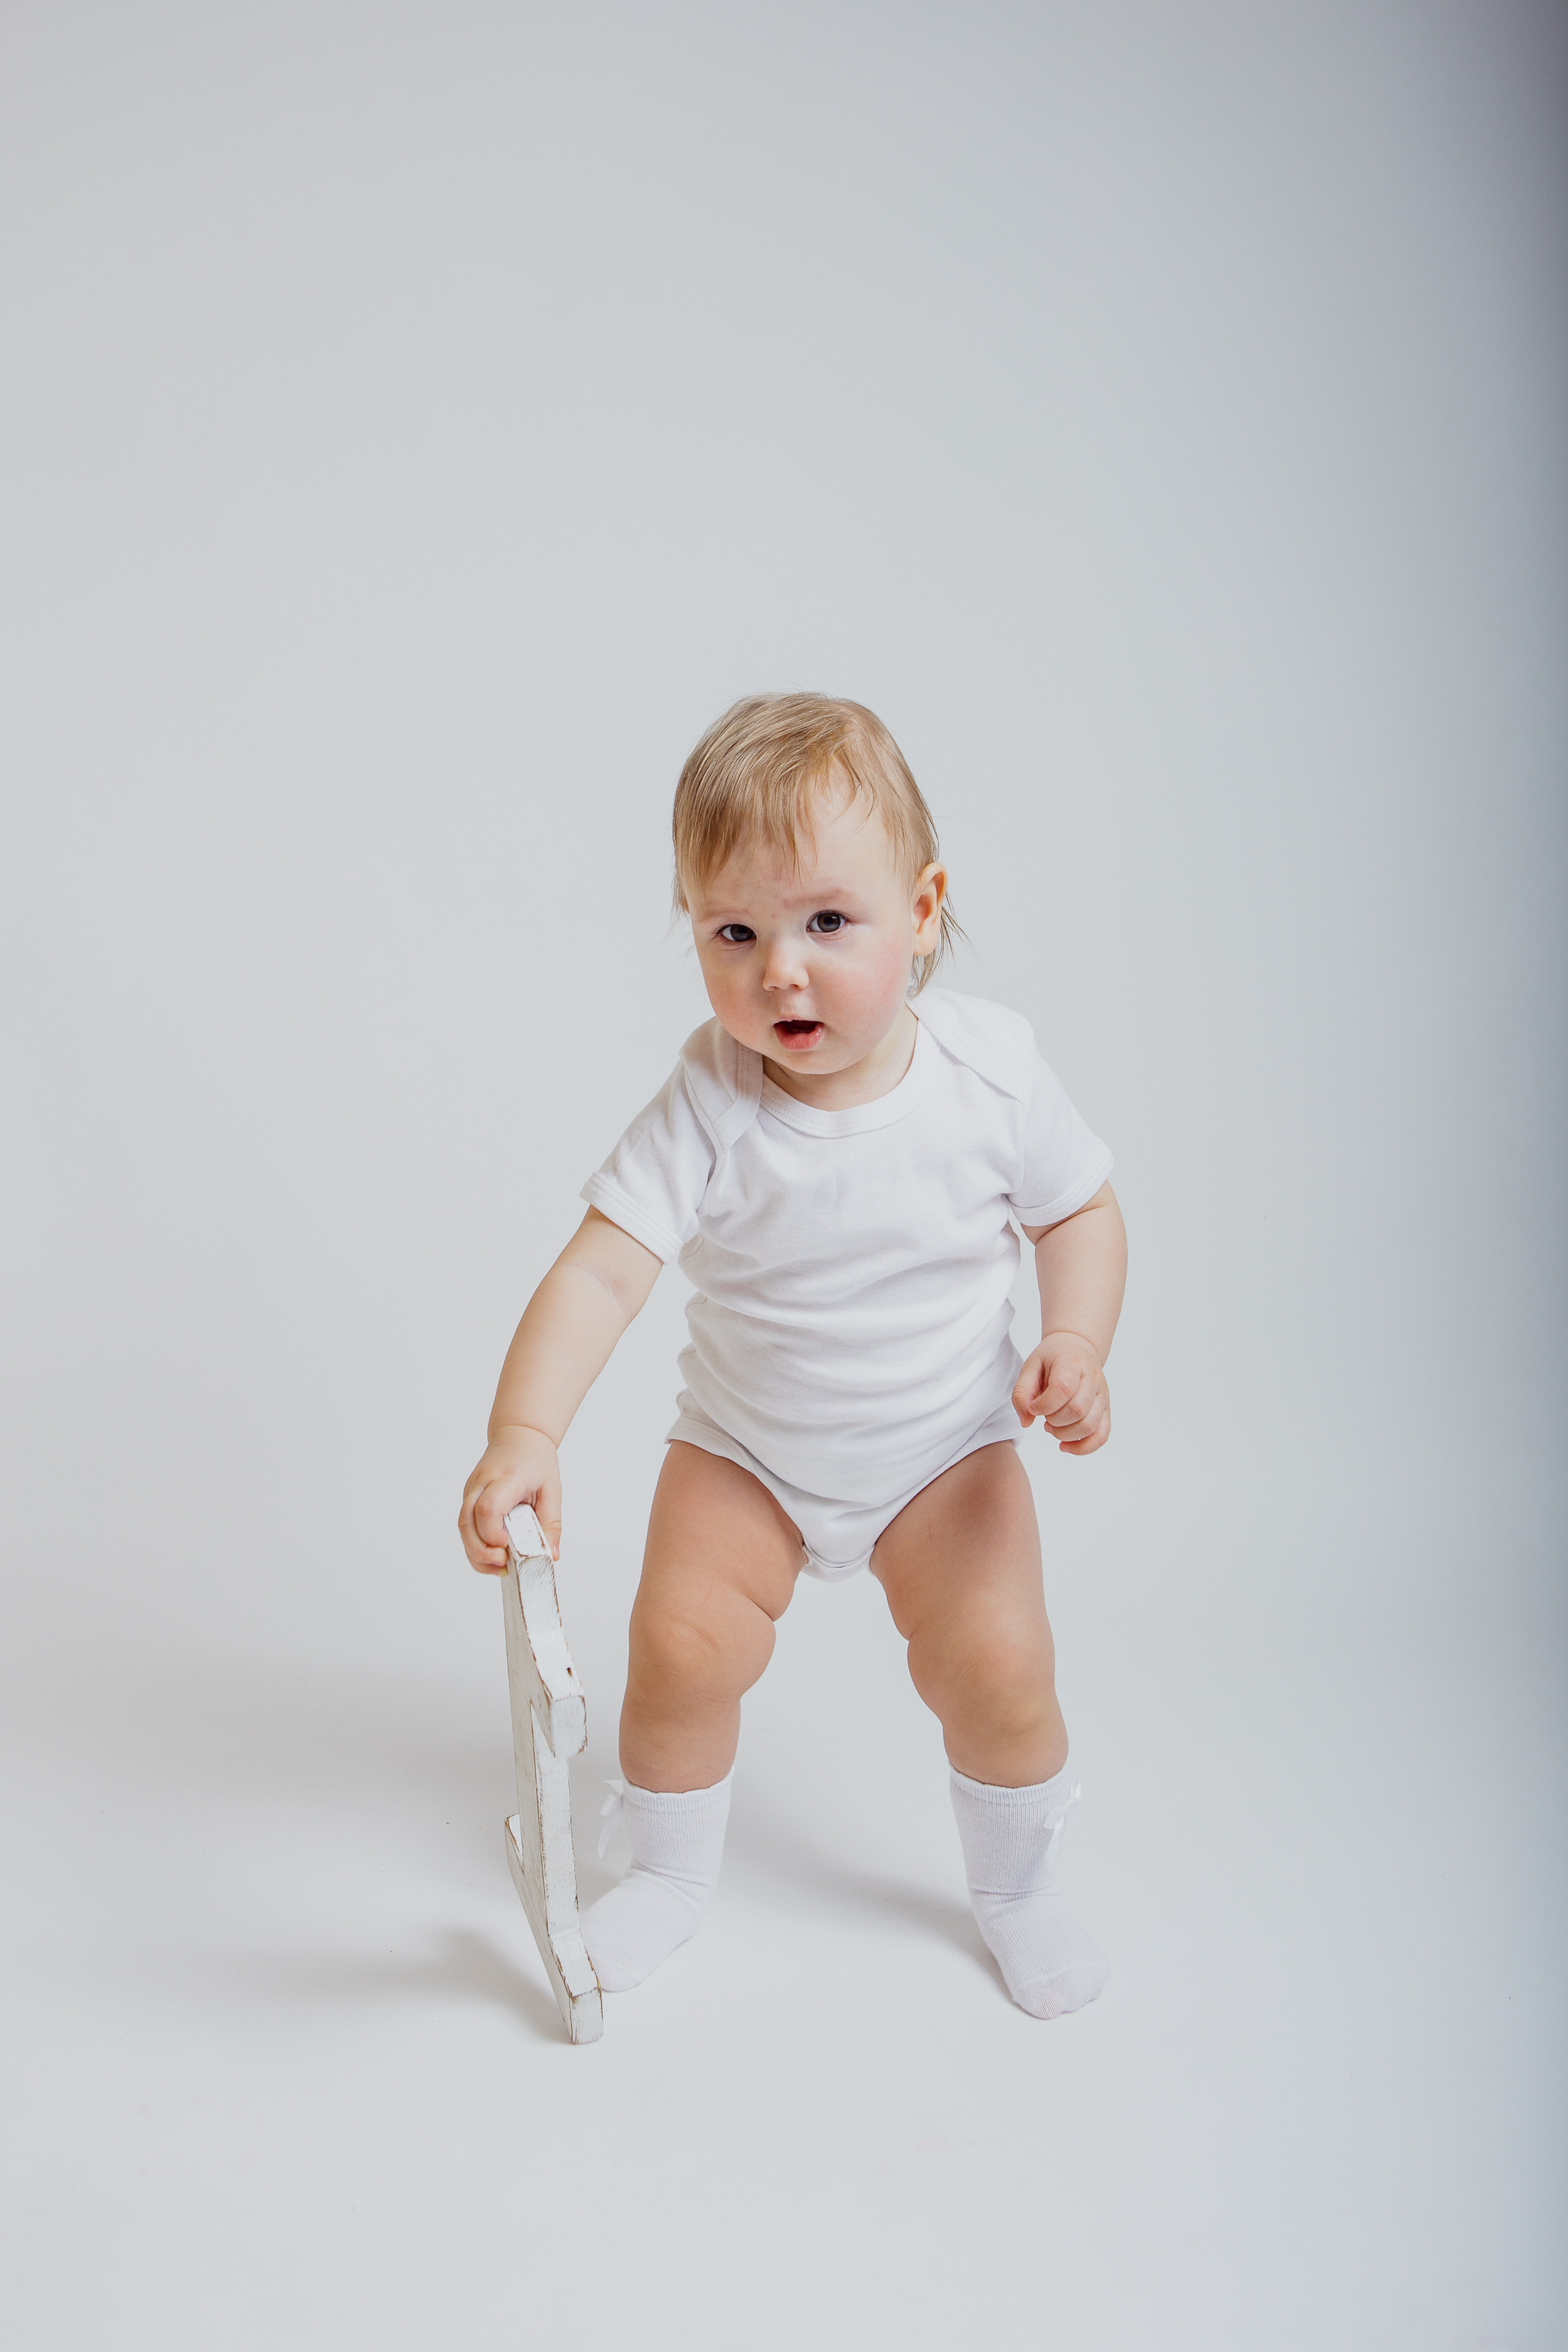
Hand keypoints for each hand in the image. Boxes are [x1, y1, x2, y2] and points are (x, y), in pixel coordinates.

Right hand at [458, 1425, 560, 1573]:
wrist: (518, 1434)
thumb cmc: (536, 1460)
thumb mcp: (552, 1490)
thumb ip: (551, 1524)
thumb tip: (550, 1556)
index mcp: (506, 1477)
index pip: (488, 1508)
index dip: (493, 1534)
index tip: (509, 1547)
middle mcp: (482, 1482)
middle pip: (467, 1522)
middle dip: (481, 1551)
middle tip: (505, 1564)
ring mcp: (471, 1490)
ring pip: (462, 1527)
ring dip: (476, 1553)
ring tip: (501, 1566)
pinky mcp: (468, 1497)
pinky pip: (466, 1525)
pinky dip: (476, 1545)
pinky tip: (493, 1555)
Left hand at [1012, 1332, 1110, 1455]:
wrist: (1077, 1348)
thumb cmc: (1051, 1359)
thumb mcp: (1030, 1367)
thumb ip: (1022, 1393)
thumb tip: (1026, 1421)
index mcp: (1072, 1363)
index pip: (1064, 1389)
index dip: (1044, 1405)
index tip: (1033, 1407)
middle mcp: (1093, 1379)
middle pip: (1077, 1410)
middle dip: (1054, 1421)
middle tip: (1043, 1416)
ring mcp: (1102, 1396)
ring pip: (1089, 1426)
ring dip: (1065, 1434)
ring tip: (1051, 1427)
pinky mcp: (1106, 1410)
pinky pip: (1102, 1435)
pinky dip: (1083, 1447)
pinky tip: (1065, 1446)